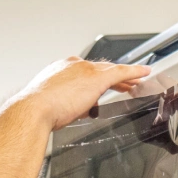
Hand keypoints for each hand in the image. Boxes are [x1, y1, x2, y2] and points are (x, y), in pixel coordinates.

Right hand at [11, 57, 150, 130]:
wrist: (34, 110)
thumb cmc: (37, 112)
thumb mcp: (53, 106)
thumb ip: (69, 105)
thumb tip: (79, 111)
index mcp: (60, 70)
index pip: (83, 73)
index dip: (94, 81)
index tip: (99, 87)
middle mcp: (73, 65)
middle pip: (99, 70)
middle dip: (113, 78)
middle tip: (125, 85)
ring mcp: (85, 70)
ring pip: (111, 71)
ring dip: (126, 77)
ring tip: (138, 81)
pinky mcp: (97, 78)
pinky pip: (121, 73)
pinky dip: (134, 72)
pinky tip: (144, 73)